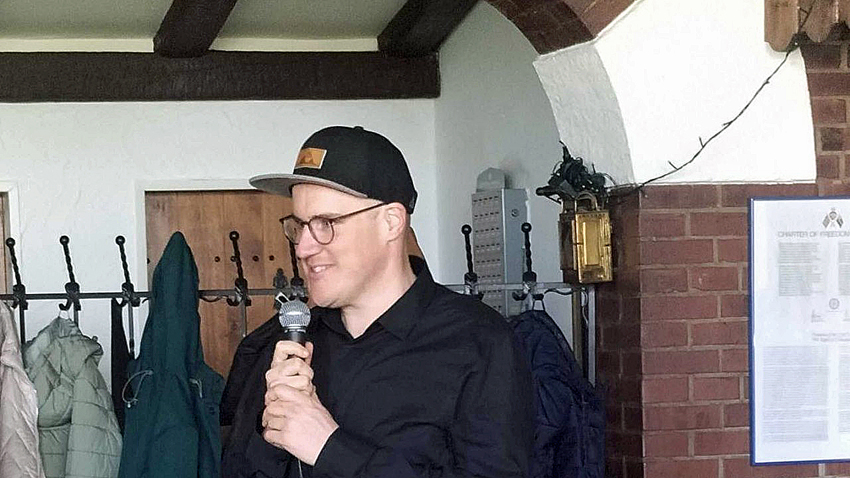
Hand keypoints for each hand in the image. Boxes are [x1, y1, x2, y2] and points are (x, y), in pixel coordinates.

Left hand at [262, 343, 337, 465]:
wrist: (330, 447)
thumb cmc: (326, 429)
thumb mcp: (320, 407)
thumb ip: (310, 396)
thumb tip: (307, 387)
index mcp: (303, 401)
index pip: (279, 389)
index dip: (273, 394)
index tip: (273, 400)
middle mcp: (295, 410)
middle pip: (271, 406)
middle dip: (271, 414)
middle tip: (274, 418)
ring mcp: (289, 424)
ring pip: (269, 421)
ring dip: (271, 426)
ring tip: (279, 430)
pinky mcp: (285, 438)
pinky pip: (268, 435)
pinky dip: (271, 437)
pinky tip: (278, 438)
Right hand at [265, 341, 314, 394]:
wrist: (285, 408)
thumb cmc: (292, 388)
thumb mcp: (298, 370)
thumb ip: (303, 356)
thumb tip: (308, 344)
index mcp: (276, 363)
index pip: (281, 347)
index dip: (295, 347)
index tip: (305, 353)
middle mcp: (272, 373)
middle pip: (297, 363)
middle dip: (307, 371)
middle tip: (305, 377)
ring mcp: (274, 385)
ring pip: (303, 379)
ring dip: (307, 385)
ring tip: (302, 389)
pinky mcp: (279, 397)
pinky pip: (302, 391)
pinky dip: (306, 393)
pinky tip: (301, 395)